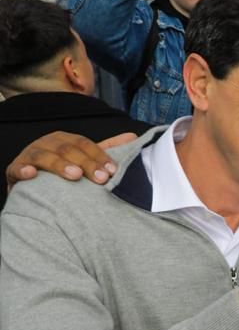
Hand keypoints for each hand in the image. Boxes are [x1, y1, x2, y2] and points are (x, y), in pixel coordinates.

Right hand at [6, 131, 124, 192]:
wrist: (36, 193)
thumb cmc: (65, 174)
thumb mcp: (85, 162)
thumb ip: (106, 151)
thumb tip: (133, 136)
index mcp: (65, 140)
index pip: (84, 144)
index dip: (99, 156)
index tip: (113, 172)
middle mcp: (46, 144)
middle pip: (67, 149)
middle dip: (85, 163)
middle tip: (101, 179)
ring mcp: (28, 156)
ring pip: (43, 156)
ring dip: (59, 165)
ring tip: (75, 176)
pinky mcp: (14, 171)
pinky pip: (16, 169)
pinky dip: (23, 171)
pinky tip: (32, 175)